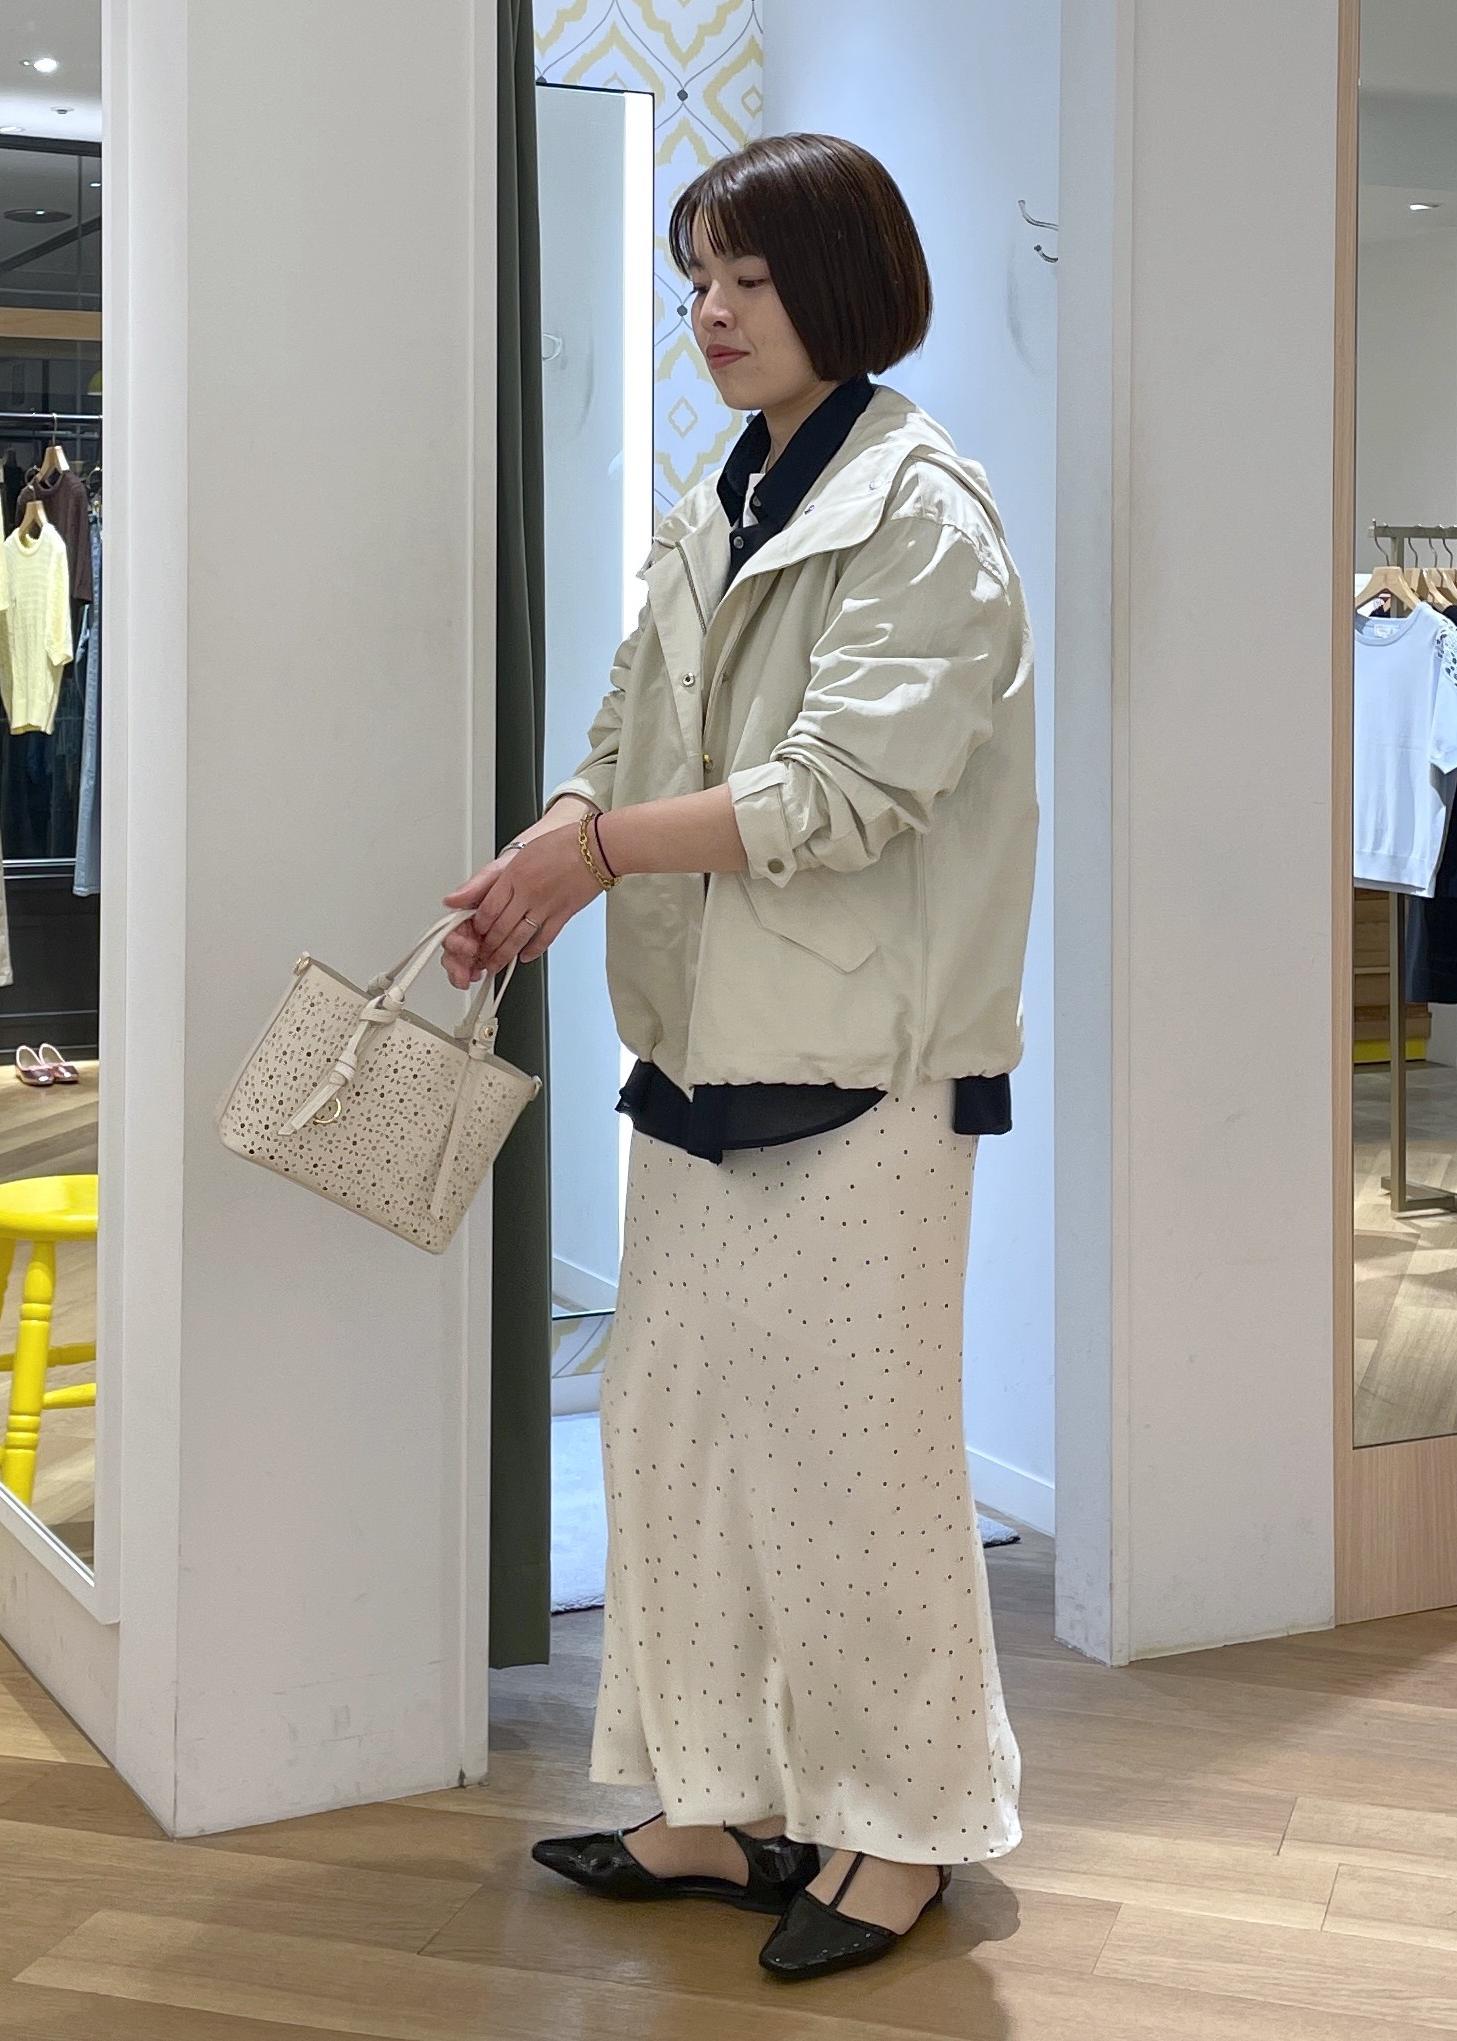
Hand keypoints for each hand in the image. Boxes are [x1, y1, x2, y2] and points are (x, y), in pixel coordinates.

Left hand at [441, 822, 602, 987]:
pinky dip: (533, 950)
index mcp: (514, 875)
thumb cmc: (563, 844)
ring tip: (496, 964)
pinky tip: (525, 956)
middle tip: (481, 956)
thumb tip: (461, 895)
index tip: (474, 933)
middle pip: (500, 927)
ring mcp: (546, 905)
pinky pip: (544, 938)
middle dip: (487, 947)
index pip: (487, 908)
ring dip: (505, 954)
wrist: (597, 847)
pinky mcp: (563, 914)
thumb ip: (492, 877)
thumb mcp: (521, 853)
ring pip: (518, 937)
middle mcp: (527, 892)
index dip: (478, 926)